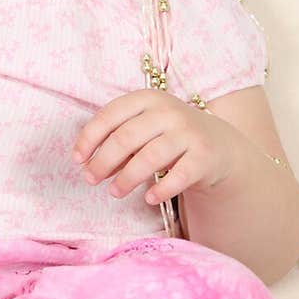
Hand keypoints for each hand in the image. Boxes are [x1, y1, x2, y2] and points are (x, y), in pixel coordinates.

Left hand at [71, 90, 244, 204]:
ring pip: (150, 157)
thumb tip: (88, 164)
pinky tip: (149, 199)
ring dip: (127, 178)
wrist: (221, 146)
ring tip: (114, 192)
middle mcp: (169, 111)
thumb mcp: (145, 130)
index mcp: (148, 99)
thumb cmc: (171, 137)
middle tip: (91, 179)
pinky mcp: (205, 156)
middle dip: (103, 161)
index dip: (90, 138)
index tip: (77, 159)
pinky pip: (180, 175)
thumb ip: (118, 142)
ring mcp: (189, 132)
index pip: (111, 115)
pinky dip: (162, 189)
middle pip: (127, 137)